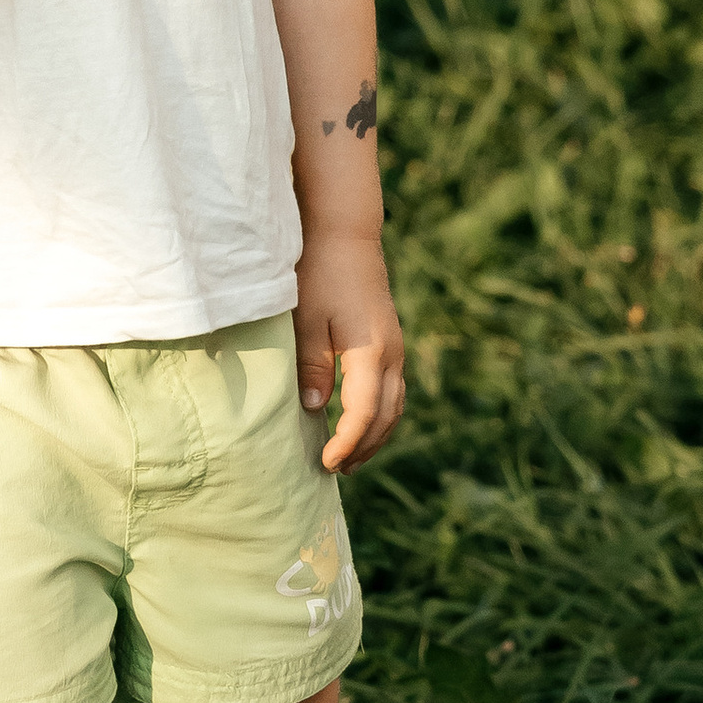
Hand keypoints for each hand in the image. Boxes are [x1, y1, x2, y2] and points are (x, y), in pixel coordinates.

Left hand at [295, 226, 405, 472]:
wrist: (346, 233)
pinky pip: (393, 390)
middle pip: (386, 416)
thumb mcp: (307, 320)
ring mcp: (395, 348)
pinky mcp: (390, 341)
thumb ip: (312, 366)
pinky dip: (380, 415)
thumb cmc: (320, 273)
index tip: (326, 463)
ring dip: (375, 435)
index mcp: (371, 352)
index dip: (346, 442)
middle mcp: (391, 354)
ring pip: (395, 406)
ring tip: (350, 457)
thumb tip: (316, 410)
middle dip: (364, 447)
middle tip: (337, 469)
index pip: (363, 414)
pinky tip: (361, 422)